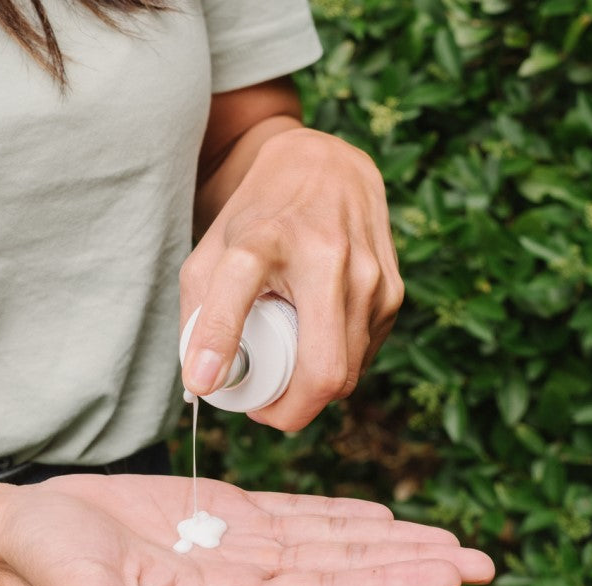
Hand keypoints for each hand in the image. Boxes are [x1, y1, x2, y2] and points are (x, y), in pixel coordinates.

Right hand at [0, 473, 493, 585]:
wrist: (30, 531)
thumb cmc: (52, 564)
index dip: (384, 585)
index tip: (445, 576)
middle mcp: (242, 581)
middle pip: (342, 572)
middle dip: (409, 566)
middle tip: (481, 561)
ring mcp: (236, 548)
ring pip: (328, 541)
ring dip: (387, 539)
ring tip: (446, 537)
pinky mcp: (221, 515)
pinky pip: (295, 514)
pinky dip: (340, 513)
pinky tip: (379, 511)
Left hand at [181, 127, 403, 430]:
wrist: (324, 167)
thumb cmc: (258, 219)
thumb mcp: (212, 252)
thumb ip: (198, 314)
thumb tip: (202, 384)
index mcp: (262, 240)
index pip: (236, 292)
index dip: (218, 343)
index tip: (205, 384)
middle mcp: (323, 256)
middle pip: (322, 371)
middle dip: (290, 412)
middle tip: (263, 411)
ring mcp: (368, 274)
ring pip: (348, 374)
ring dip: (313, 392)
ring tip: (285, 376)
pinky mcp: (393, 289)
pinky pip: (365, 356)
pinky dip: (338, 366)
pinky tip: (317, 345)